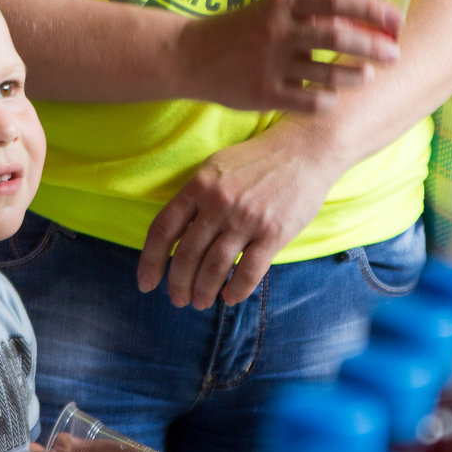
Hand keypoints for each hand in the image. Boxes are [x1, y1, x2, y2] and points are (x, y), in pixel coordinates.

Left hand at [137, 125, 341, 308]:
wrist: (305, 150)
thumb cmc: (257, 161)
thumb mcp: (216, 168)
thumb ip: (194, 198)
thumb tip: (173, 238)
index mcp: (199, 185)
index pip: (163, 230)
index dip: (150, 261)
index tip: (146, 283)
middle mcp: (219, 202)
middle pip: (187, 254)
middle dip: (178, 284)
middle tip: (178, 300)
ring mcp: (246, 218)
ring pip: (214, 267)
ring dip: (203, 291)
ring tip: (201, 302)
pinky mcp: (274, 233)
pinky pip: (249, 271)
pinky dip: (236, 290)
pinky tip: (230, 297)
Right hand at [177, 0, 401, 112]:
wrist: (189, 57)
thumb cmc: (238, 33)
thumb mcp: (270, 11)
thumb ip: (307, 15)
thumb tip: (357, 21)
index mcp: (283, 5)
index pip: (337, 1)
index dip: (371, 9)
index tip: (395, 19)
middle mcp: (279, 32)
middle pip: (339, 38)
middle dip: (373, 46)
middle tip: (393, 54)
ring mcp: (271, 64)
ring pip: (327, 73)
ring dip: (354, 76)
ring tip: (367, 77)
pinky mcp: (263, 93)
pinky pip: (307, 101)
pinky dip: (326, 102)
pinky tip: (331, 100)